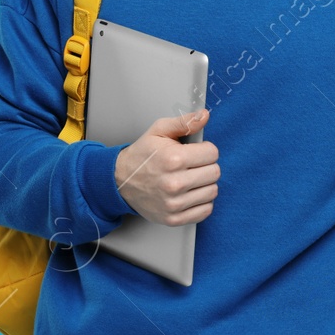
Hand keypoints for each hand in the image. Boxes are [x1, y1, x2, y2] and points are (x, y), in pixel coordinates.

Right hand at [113, 108, 219, 226]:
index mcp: (173, 159)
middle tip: (192, 166)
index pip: (213, 153)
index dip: (205, 150)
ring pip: (212, 192)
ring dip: (205, 184)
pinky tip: (189, 194)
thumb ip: (184, 122)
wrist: (120, 181)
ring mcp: (174, 204)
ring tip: (190, 179)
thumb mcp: (159, 131)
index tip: (196, 152)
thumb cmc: (142, 155)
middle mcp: (174, 183)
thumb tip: (205, 115)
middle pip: (215, 173)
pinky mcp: (173, 219)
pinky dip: (201, 202)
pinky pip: (205, 211)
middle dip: (206, 166)